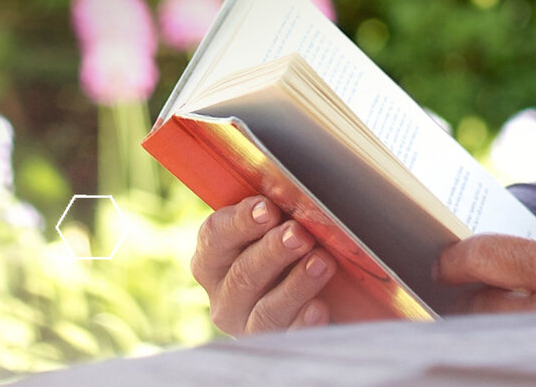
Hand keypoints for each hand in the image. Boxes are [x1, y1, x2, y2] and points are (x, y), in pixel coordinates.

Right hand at [189, 197, 335, 335]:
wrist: (316, 299)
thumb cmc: (291, 252)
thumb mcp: (277, 229)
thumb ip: (277, 215)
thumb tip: (294, 188)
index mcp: (214, 260)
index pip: (214, 236)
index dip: (240, 222)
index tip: (268, 208)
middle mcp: (224, 296)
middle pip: (242, 274)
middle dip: (273, 252)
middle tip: (300, 235)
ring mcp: (248, 327)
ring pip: (265, 310)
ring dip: (295, 284)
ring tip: (321, 263)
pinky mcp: (277, 347)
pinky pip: (288, 338)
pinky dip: (304, 323)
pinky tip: (320, 307)